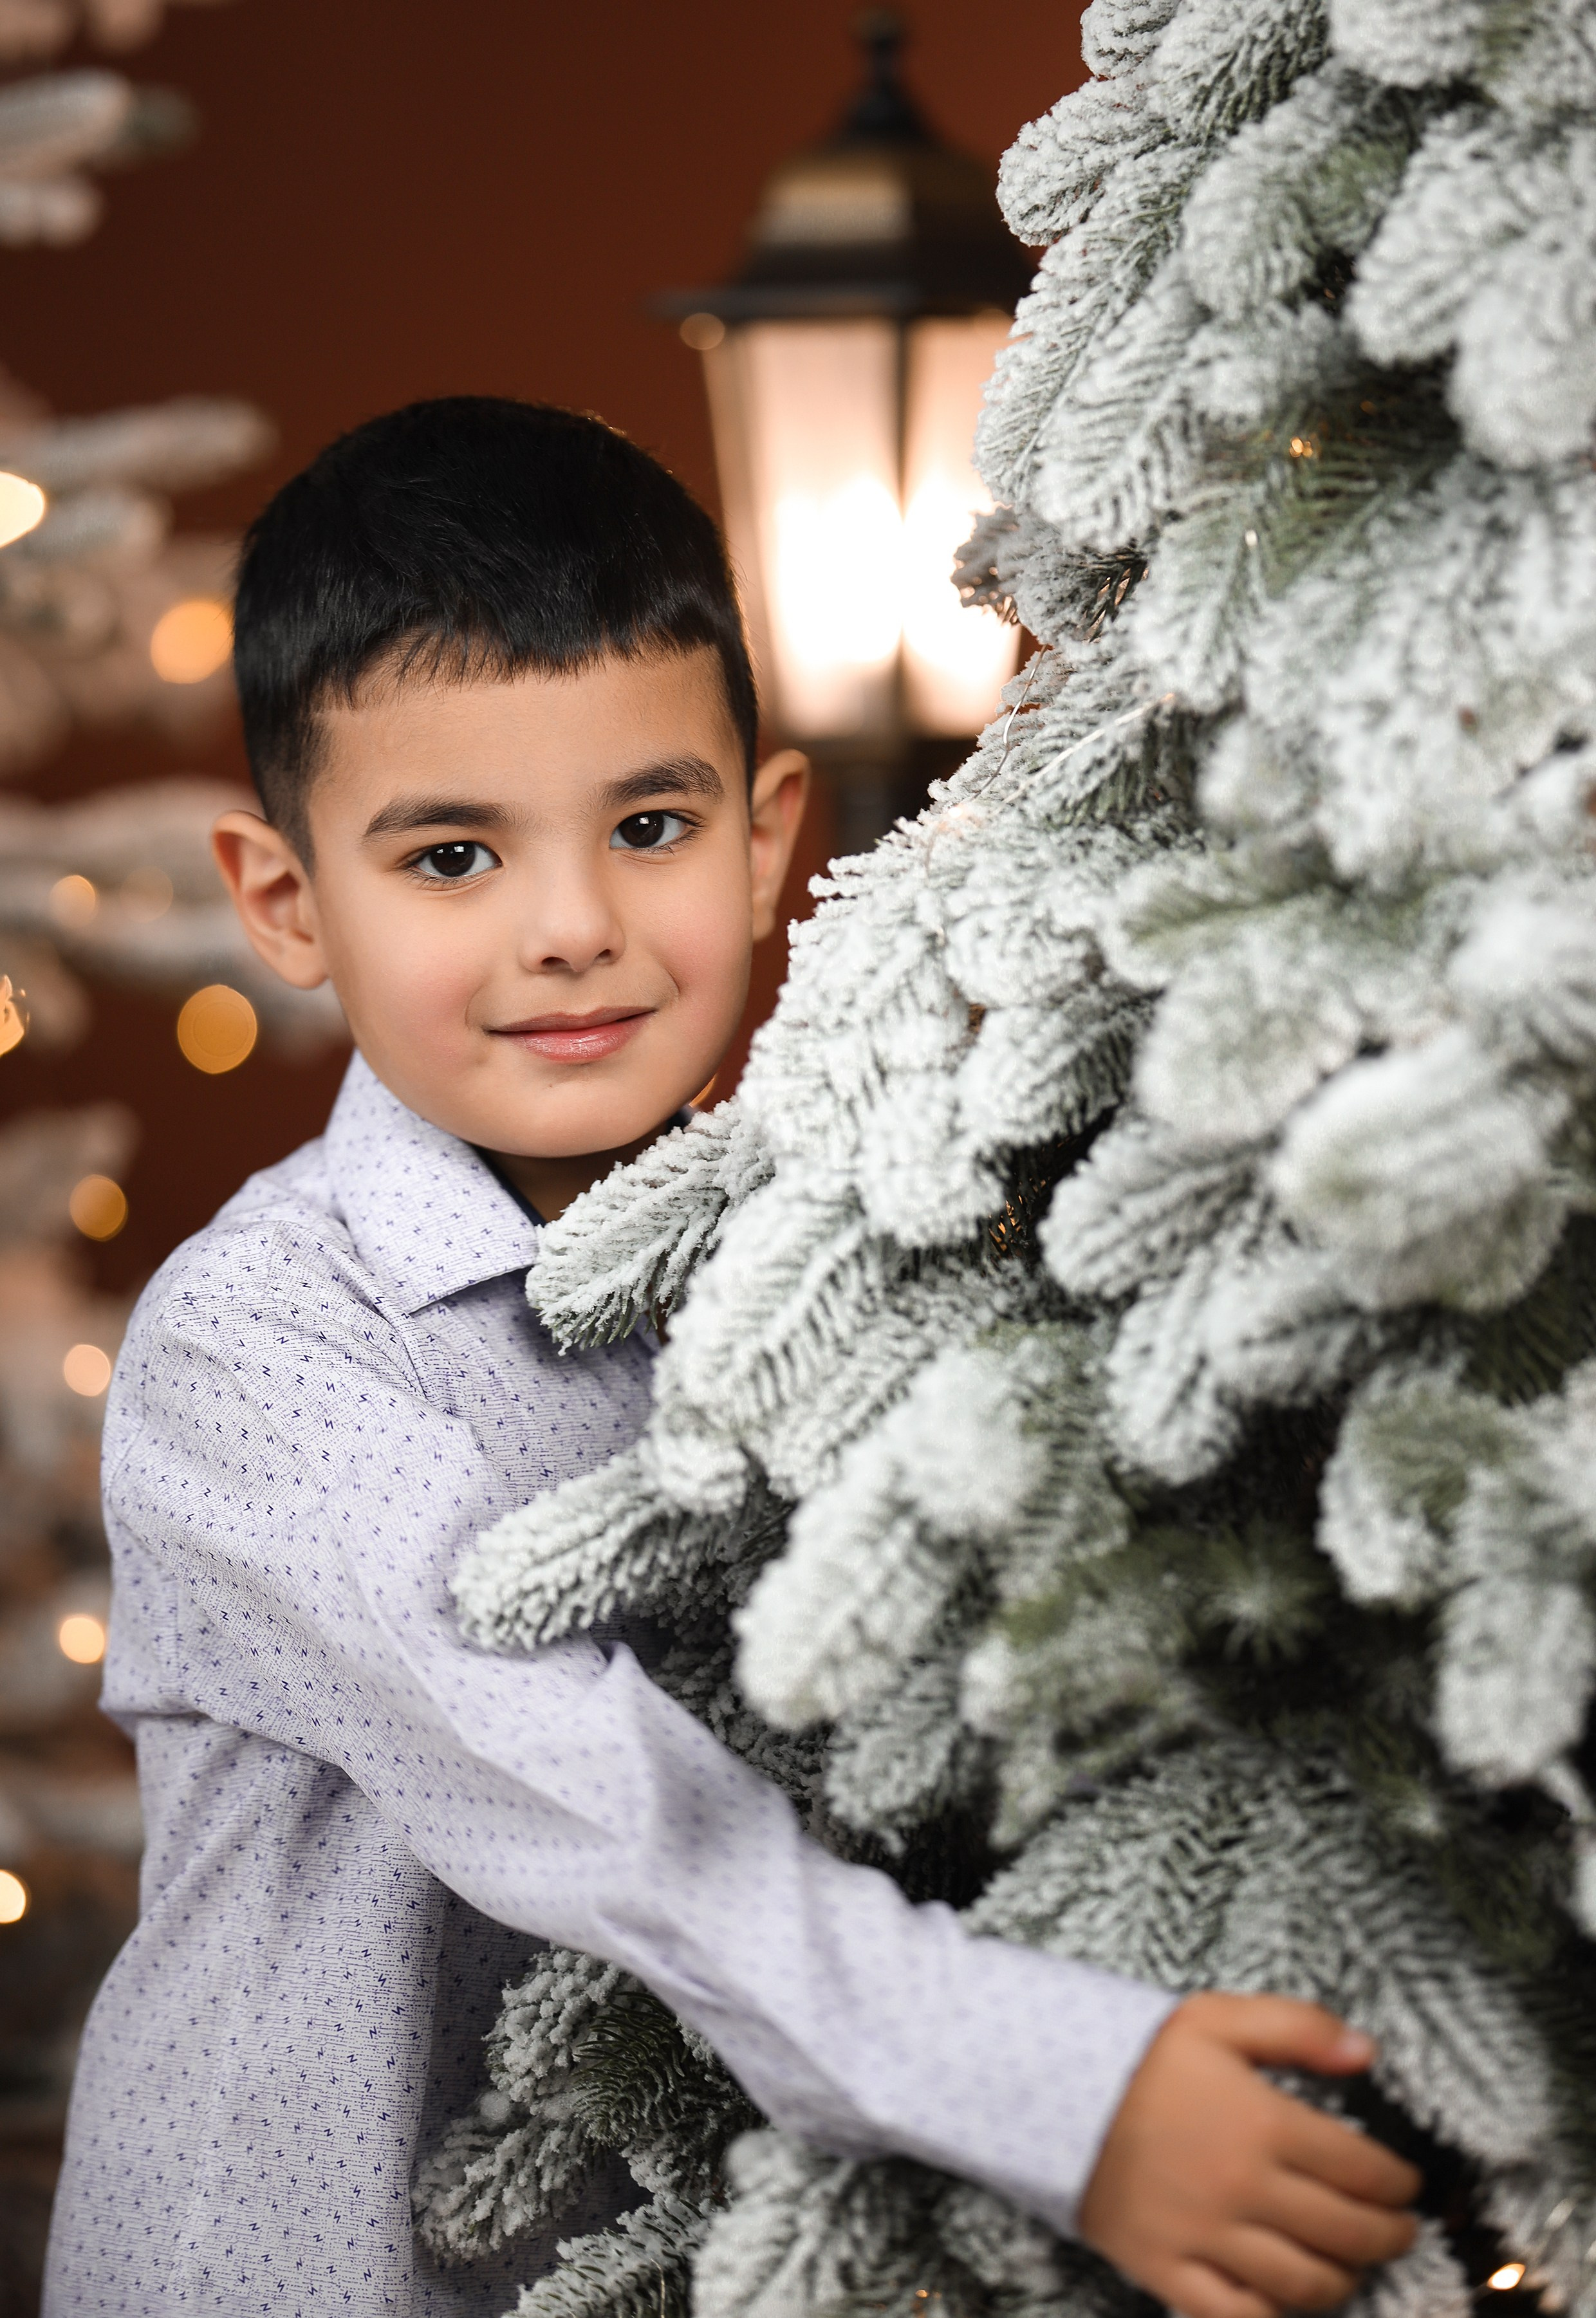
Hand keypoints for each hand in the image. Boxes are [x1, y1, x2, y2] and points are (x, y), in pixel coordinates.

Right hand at [1078, 1993, 1420, 2317]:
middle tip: (1397, 2230)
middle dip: (1387, 2236)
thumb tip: (1366, 2052)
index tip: (1406, 2185)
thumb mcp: (1214, 2017)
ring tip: (1351, 2265)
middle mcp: (1244, 2188)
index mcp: (1263, 2124)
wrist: (1045, 2092)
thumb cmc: (1137, 2055)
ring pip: (1302, 2283)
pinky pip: (1236, 2317)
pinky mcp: (1167, 2270)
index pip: (1361, 2170)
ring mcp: (1206, 2237)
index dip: (1397, 2184)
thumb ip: (1296, 2027)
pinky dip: (1274, 2316)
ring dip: (1343, 2280)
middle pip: (1344, 2234)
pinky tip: (1288, 2300)